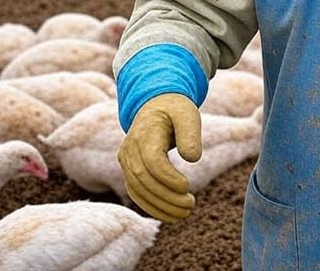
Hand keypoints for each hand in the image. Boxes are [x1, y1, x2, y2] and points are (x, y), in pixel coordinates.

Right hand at [117, 93, 201, 221]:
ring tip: (184, 214)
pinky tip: (170, 215)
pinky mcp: (128, 169)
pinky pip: (136, 192)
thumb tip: (193, 158)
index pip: (152, 161)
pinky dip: (151, 206)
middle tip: (190, 205)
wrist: (155, 105)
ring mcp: (126, 159)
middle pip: (144, 179)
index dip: (168, 177)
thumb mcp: (188, 114)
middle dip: (167, 196)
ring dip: (160, 206)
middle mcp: (130, 147)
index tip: (187, 186)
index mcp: (145, 132)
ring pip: (137, 189)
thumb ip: (190, 134)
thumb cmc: (176, 110)